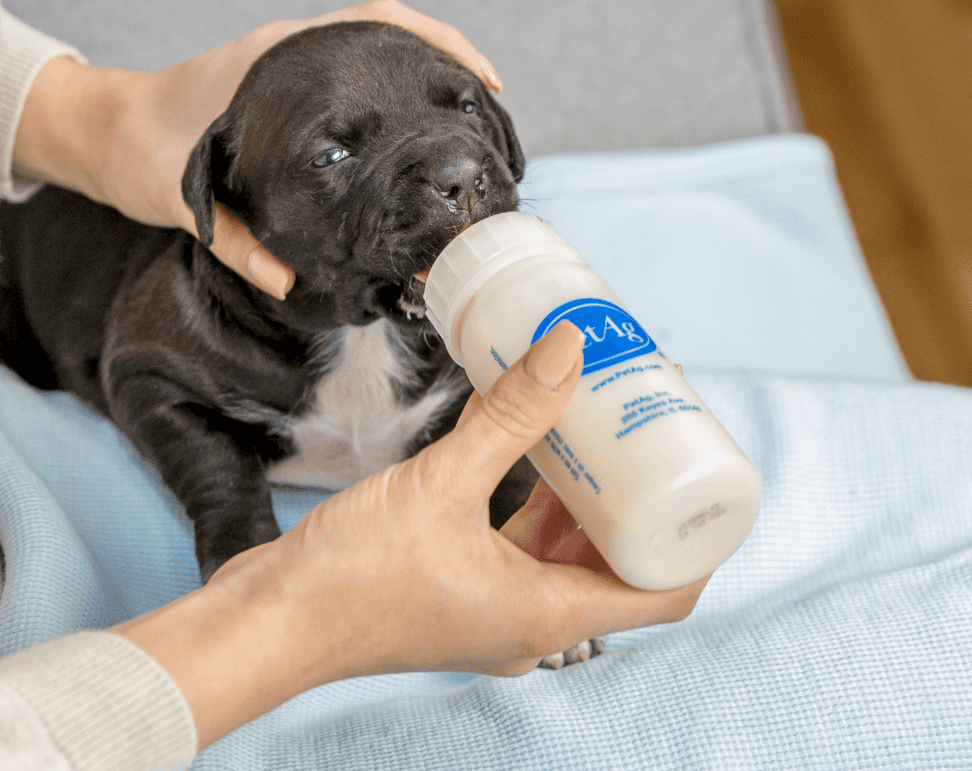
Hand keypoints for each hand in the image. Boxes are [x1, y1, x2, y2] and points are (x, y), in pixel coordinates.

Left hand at [12, 0, 500, 297]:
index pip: (373, 21)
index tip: (477, 75)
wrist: (100, 132)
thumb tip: (289, 281)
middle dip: (442, 58)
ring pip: (370, 52)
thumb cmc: (137, 154)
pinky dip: (384, 96)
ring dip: (416, 74)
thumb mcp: (183, 201)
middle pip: (387, 30)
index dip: (434, 40)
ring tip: (461, 121)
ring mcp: (287, 65)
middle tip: (486, 105)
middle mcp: (289, 52)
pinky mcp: (282, 90)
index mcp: (276, 60)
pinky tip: (405, 138)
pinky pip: (348, 78)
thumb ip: (237, 243)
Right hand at [113, 323, 708, 747]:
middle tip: (642, 424)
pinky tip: (524, 443)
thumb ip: (509, 416)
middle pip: (616, 562)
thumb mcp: (442, 484)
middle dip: (637, 494)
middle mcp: (530, 619)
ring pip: (564, 549)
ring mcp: (492, 605)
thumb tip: (569, 350)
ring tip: (590, 423)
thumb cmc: (352, 577)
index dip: (695, 535)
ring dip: (583, 492)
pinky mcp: (457, 585)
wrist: (270, 620)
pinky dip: (534, 497)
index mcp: (546, 613)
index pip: (662, 591)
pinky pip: (518, 541)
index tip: (700, 468)